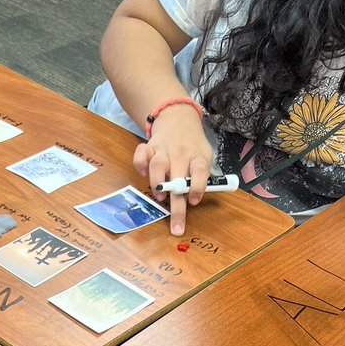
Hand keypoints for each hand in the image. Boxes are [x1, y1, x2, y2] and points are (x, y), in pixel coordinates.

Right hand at [134, 106, 212, 235]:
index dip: (198, 186)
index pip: (200, 171)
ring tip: (160, 198)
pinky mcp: (149, 147)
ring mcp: (163, 150)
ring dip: (157, 182)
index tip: (194, 201)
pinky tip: (144, 175)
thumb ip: (200, 176)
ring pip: (157, 165)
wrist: (178, 118)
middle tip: (176, 227)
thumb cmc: (192, 145)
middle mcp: (180, 153)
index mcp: (197, 156)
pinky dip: (140, 165)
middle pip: (178, 179)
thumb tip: (191, 200)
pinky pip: (141, 155)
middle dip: (177, 205)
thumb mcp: (204, 156)